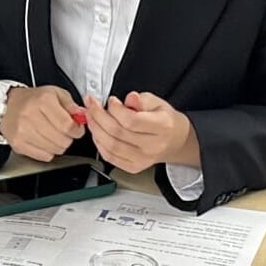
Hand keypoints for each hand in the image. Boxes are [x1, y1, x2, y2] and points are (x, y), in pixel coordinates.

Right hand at [0, 84, 84, 160]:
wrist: (8, 106)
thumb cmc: (33, 99)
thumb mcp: (55, 94)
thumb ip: (71, 105)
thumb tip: (82, 116)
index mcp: (43, 100)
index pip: (67, 125)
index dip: (77, 131)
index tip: (77, 130)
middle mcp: (31, 115)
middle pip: (62, 139)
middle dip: (68, 138)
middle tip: (65, 132)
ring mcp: (23, 131)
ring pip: (54, 150)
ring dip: (59, 145)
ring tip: (54, 135)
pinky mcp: (18, 144)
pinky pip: (44, 156)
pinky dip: (48, 151)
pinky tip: (44, 141)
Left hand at [80, 92, 195, 174]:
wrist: (174, 141)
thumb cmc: (165, 121)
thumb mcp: (158, 103)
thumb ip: (142, 100)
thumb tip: (130, 98)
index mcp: (162, 127)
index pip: (132, 121)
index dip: (116, 110)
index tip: (111, 100)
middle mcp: (153, 146)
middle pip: (118, 132)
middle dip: (99, 116)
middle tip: (91, 105)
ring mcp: (143, 159)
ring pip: (111, 146)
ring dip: (95, 130)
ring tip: (90, 117)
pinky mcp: (134, 167)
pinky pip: (110, 157)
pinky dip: (99, 144)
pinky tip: (96, 132)